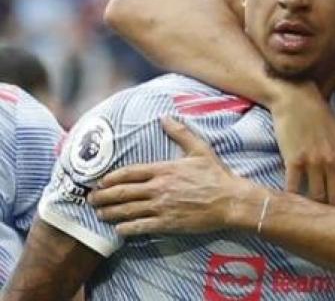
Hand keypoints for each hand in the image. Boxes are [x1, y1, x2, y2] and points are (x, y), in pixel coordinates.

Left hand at [89, 117, 263, 235]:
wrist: (231, 200)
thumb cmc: (216, 175)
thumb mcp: (200, 149)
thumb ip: (180, 132)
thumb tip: (165, 117)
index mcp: (164, 169)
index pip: (129, 173)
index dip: (111, 178)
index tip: (100, 182)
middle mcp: (158, 188)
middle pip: (122, 193)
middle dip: (103, 197)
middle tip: (91, 200)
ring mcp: (161, 207)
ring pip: (127, 211)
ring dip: (110, 213)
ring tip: (99, 214)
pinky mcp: (167, 223)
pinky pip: (140, 227)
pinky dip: (126, 228)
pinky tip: (119, 229)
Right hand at [269, 82, 334, 205]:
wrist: (296, 100)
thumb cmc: (319, 117)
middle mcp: (333, 161)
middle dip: (332, 214)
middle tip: (325, 223)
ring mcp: (314, 162)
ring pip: (317, 198)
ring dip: (313, 210)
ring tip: (308, 217)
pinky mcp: (294, 161)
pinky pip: (294, 189)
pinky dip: (293, 200)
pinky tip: (291, 205)